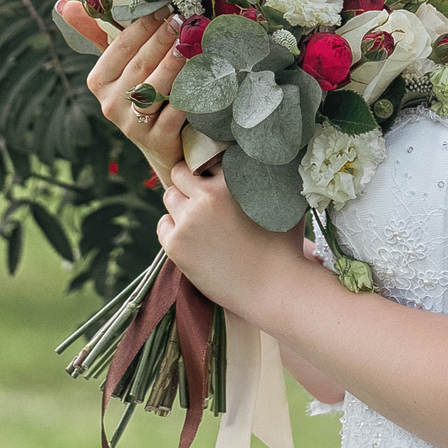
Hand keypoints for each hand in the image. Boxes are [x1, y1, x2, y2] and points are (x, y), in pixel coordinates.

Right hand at [56, 0, 188, 177]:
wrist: (162, 145)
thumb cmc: (141, 94)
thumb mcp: (120, 66)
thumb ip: (98, 33)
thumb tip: (65, 3)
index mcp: (98, 81)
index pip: (120, 47)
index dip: (143, 24)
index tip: (163, 4)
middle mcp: (110, 103)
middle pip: (140, 64)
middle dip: (161, 39)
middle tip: (182, 18)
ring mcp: (132, 124)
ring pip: (153, 88)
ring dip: (173, 64)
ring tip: (190, 43)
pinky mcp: (156, 139)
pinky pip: (173, 113)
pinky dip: (187, 93)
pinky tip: (201, 76)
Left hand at [156, 159, 298, 322]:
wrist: (273, 288)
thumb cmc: (283, 246)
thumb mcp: (282, 203)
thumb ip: (269, 180)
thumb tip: (268, 163)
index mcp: (231, 182)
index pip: (206, 158)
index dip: (209, 168)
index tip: (212, 178)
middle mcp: (206, 197)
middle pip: (180, 173)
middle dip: (188, 183)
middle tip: (201, 199)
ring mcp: (188, 221)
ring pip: (169, 197)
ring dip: (180, 205)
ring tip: (200, 223)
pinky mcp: (176, 245)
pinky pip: (163, 225)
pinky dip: (173, 230)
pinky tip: (194, 241)